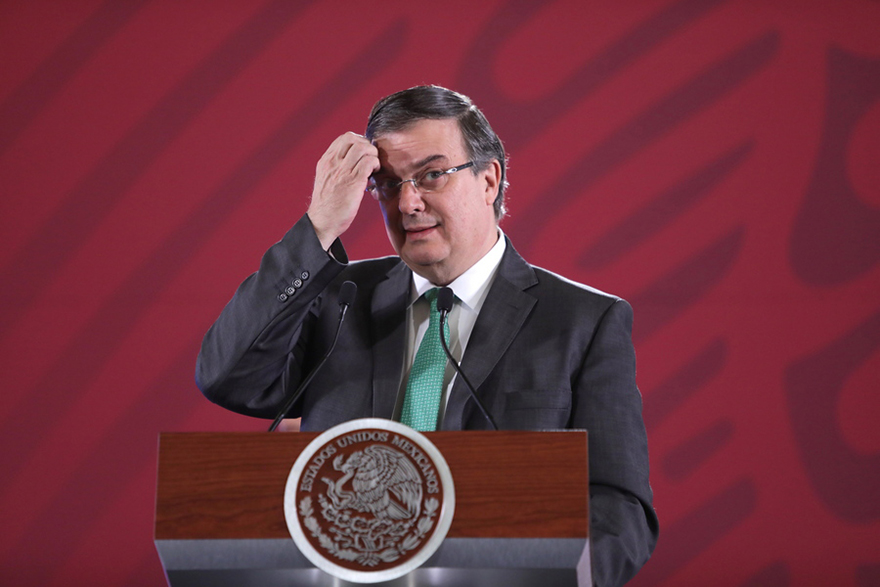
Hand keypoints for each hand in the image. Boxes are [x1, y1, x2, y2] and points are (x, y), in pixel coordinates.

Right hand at [307, 132, 379, 249]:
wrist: (322, 222)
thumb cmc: (327, 205)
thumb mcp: (326, 180)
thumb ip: (336, 168)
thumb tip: (353, 161)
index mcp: (326, 161)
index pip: (345, 138)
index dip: (359, 142)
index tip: (364, 154)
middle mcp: (333, 163)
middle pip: (354, 139)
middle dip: (368, 146)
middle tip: (371, 160)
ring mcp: (343, 172)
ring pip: (363, 148)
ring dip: (373, 155)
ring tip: (373, 168)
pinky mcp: (353, 182)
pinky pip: (369, 162)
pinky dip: (375, 165)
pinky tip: (373, 175)